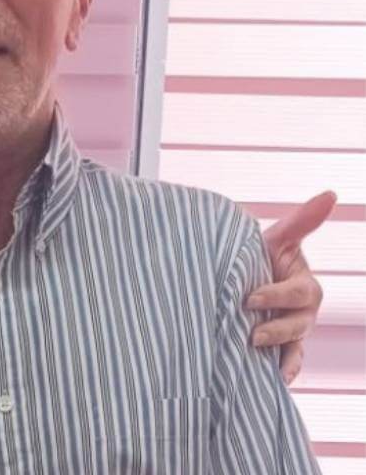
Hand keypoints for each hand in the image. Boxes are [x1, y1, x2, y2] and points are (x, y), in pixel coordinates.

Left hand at [246, 191, 335, 384]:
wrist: (246, 275)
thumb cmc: (262, 254)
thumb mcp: (279, 236)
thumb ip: (303, 220)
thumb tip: (332, 193)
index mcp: (305, 285)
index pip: (295, 293)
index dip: (275, 295)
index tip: (249, 297)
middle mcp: (304, 311)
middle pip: (297, 324)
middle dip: (276, 329)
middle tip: (250, 333)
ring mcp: (296, 330)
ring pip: (294, 346)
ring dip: (280, 354)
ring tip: (260, 361)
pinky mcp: (284, 345)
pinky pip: (290, 362)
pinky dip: (285, 371)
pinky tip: (276, 382)